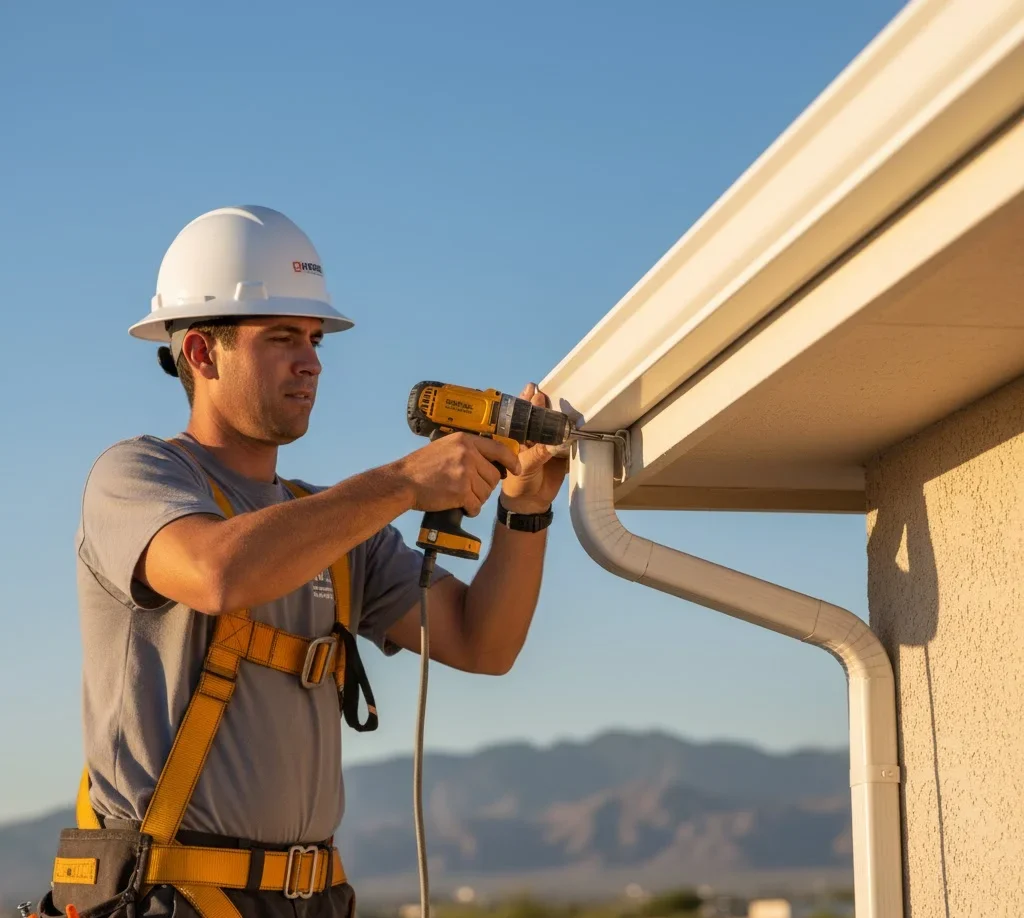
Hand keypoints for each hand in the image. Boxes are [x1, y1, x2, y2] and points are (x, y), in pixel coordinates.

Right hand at [397, 432, 521, 516]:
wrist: (403, 482)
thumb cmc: (421, 467)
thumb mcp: (446, 447)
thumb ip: (468, 450)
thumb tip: (492, 462)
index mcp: (465, 440)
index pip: (499, 449)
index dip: (511, 461)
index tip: (515, 469)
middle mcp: (468, 454)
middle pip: (493, 476)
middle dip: (484, 486)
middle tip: (468, 489)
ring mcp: (465, 472)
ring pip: (486, 492)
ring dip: (476, 499)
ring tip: (460, 496)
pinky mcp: (460, 491)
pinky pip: (476, 505)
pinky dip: (471, 510)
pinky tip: (461, 507)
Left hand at [499, 383, 569, 514]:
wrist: (531, 503)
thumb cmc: (518, 483)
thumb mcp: (526, 466)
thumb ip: (539, 452)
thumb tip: (555, 439)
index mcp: (518, 436)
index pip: (522, 414)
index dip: (527, 401)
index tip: (533, 389)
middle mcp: (532, 436)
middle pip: (540, 416)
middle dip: (546, 404)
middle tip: (551, 393)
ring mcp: (547, 443)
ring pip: (554, 426)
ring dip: (560, 416)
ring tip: (566, 404)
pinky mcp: (561, 453)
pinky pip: (568, 441)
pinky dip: (573, 434)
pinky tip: (578, 423)